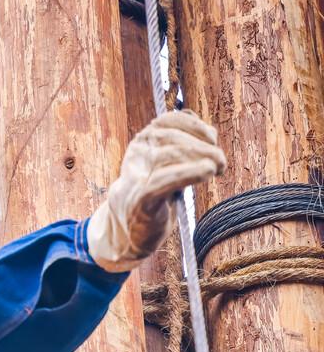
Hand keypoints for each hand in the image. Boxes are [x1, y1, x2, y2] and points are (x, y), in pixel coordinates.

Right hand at [86, 109, 226, 272]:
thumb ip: (182, 145)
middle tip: (221, 161)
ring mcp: (136, 176)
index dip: (195, 126)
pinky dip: (189, 173)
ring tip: (218, 167)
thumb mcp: (168, 165)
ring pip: (169, 155)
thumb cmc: (155, 195)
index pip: (169, 121)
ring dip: (201, 157)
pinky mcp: (140, 199)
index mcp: (143, 141)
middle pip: (172, 138)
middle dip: (203, 146)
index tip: (213, 140)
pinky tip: (208, 172)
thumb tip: (205, 129)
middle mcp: (137, 154)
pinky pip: (165, 180)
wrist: (129, 230)